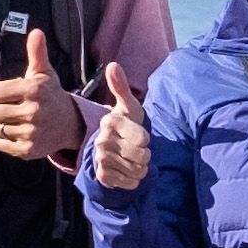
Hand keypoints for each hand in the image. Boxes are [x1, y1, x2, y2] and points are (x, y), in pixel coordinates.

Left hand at [0, 29, 78, 161]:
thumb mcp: (44, 73)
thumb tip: (36, 32)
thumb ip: (36, 52)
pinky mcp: (28, 150)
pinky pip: (0, 144)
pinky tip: (16, 132)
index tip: (7, 94)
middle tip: (8, 108)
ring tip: (12, 120)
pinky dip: (3, 140)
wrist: (70, 124)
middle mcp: (33, 111)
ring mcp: (31, 132)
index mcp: (33, 90)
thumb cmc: (51, 95)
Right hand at [87, 63, 151, 192]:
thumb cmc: (127, 125)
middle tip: (138, 150)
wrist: (112, 150)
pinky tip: (128, 171)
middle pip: (142, 155)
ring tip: (133, 160)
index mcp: (110, 121)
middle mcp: (102, 139)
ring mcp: (100, 158)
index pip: (143, 138)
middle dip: (146, 155)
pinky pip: (129, 182)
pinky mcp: (102, 175)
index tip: (140, 136)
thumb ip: (121, 87)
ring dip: (140, 167)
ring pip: (137, 170)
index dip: (146, 139)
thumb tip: (112, 64)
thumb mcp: (129, 107)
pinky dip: (133, 180)